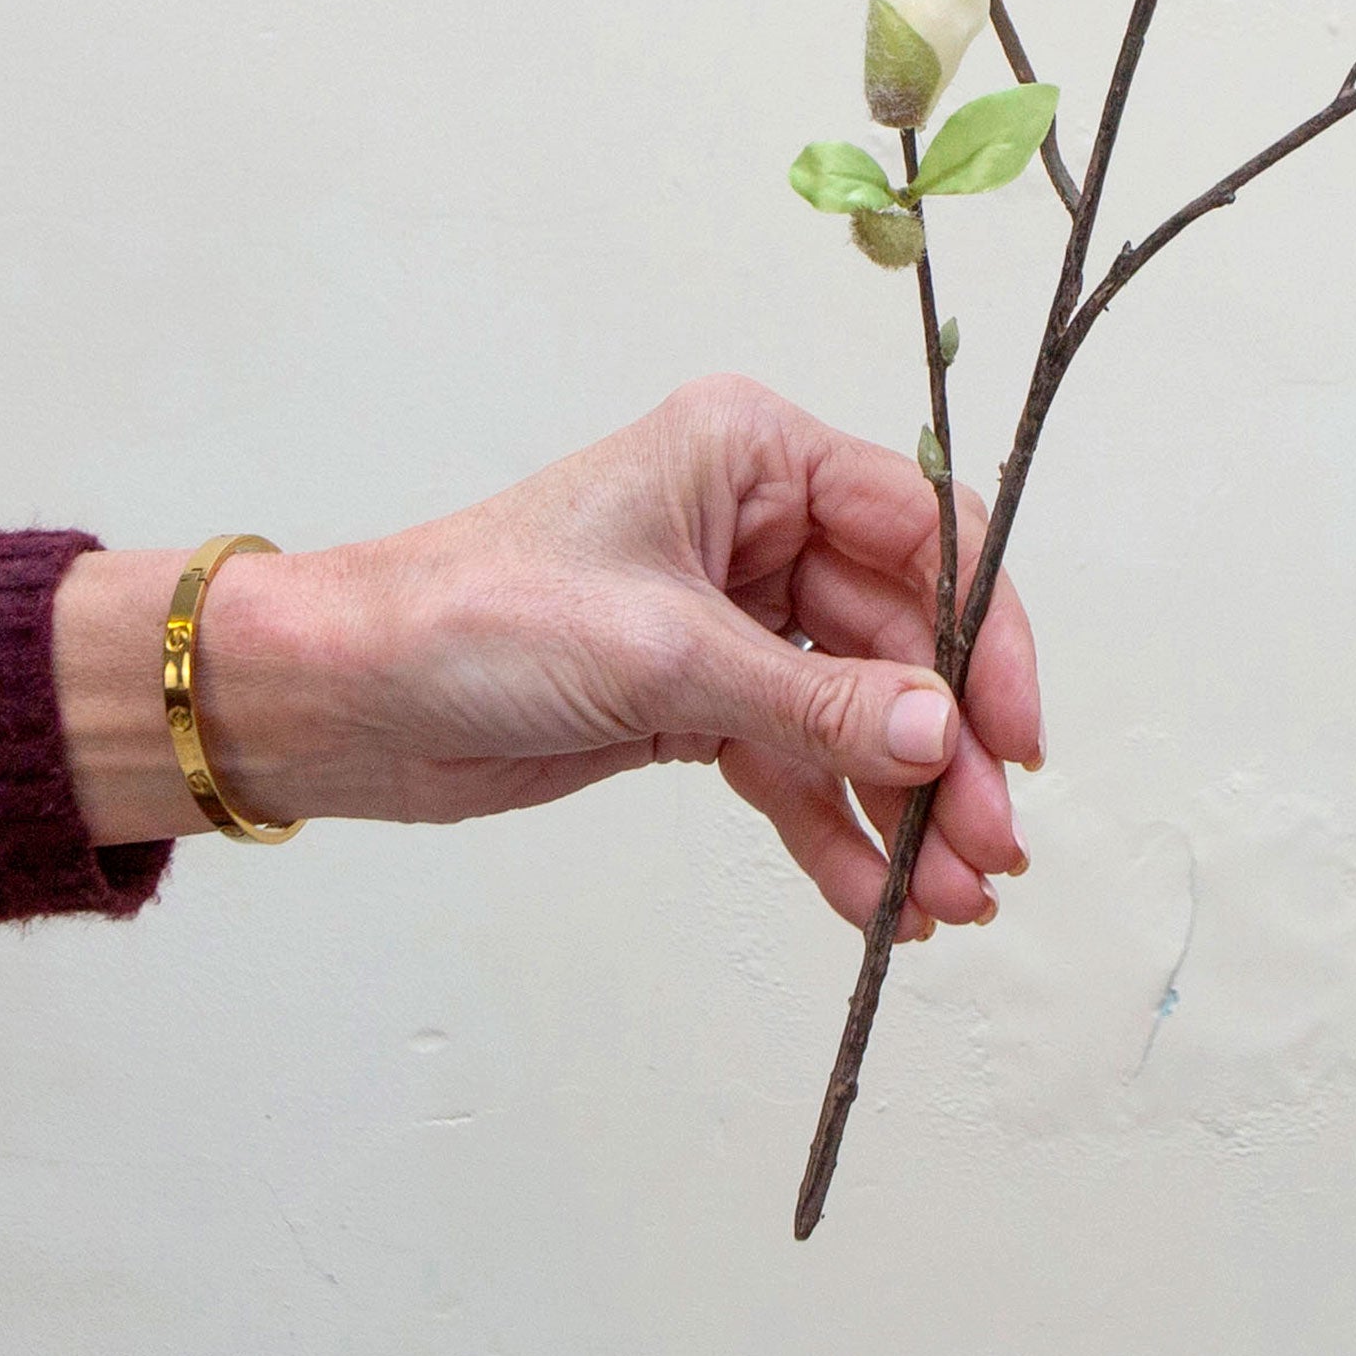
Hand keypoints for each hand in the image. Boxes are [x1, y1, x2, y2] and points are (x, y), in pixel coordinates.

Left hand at [52, 376, 1038, 934]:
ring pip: (857, 711)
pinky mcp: (696, 701)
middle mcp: (755, 525)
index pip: (922, 527)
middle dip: (948, 747)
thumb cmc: (469, 620)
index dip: (985, 631)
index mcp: (753, 455)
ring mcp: (730, 618)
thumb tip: (940, 737)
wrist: (339, 699)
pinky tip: (880, 901)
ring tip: (952, 897)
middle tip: (991, 844)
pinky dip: (837, 829)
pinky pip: (796, 763)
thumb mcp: (658, 656)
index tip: (1015, 734)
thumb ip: (812, 701)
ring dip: (905, 804)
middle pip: (901, 635)